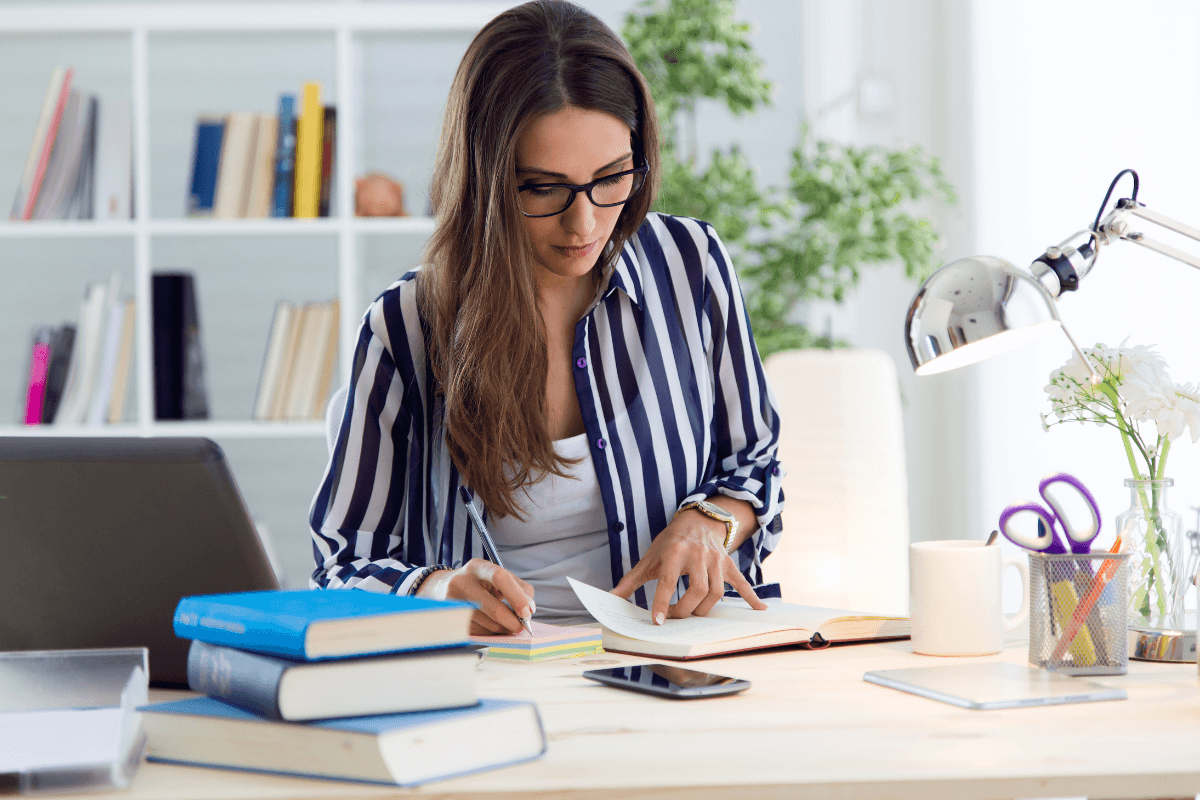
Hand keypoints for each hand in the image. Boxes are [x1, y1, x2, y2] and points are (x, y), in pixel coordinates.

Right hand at [414, 559, 534, 634]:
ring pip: (488, 625)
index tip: (527, 612)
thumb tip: (530, 610)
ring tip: (505, 624)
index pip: (500, 577)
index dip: (517, 597)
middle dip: (513, 621)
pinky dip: (490, 633)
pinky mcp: (450, 620)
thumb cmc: (477, 583)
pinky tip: (489, 625)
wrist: (441, 588)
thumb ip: (519, 588)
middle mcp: (462, 582)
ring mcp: (453, 603)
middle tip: (521, 626)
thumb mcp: (495, 577)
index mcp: (477, 567)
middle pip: (495, 608)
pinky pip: (478, 633)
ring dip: (503, 629)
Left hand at [610, 510, 765, 623]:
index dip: (663, 604)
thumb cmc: (670, 542)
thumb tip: (611, 597)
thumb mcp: (649, 558)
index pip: (668, 582)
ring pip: (716, 592)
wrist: (697, 519)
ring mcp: (716, 560)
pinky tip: (760, 610)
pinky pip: (742, 582)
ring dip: (704, 609)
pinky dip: (751, 597)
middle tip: (675, 619)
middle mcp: (698, 555)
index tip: (658, 622)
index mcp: (675, 552)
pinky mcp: (728, 564)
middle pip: (698, 591)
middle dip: (685, 610)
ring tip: (693, 616)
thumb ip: (631, 580)